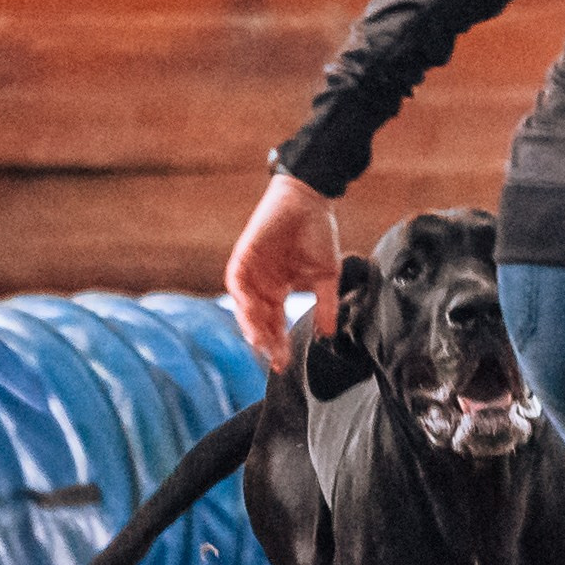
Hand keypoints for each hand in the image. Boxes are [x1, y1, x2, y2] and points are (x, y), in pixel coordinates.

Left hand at [224, 172, 341, 369]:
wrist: (309, 200)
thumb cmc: (319, 234)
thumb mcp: (326, 276)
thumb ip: (325, 305)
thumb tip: (328, 334)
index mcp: (280, 290)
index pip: (277, 324)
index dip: (280, 345)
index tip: (285, 364)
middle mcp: (263, 285)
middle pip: (258, 320)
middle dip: (265, 341)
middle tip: (274, 358)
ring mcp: (252, 271)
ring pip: (245, 306)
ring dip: (251, 324)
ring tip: (261, 342)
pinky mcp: (244, 256)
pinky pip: (236, 282)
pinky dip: (242, 297)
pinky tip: (250, 311)